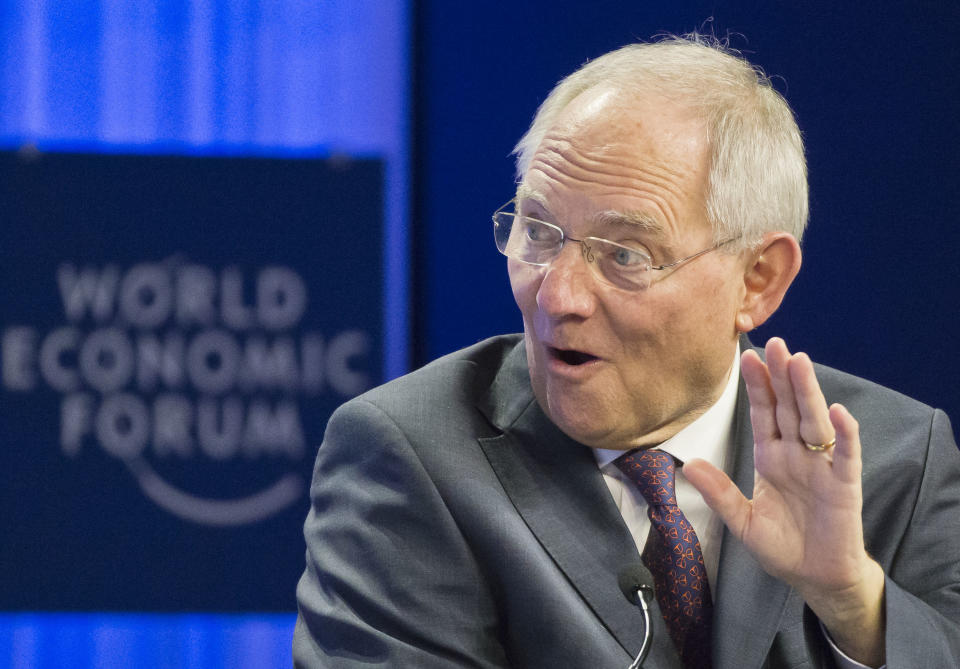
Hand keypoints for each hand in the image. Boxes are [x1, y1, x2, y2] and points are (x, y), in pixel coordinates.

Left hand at [683, 337, 884, 665]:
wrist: (814, 577)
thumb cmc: (782, 546)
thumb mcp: (742, 521)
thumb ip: (719, 493)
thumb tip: (687, 465)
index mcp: (771, 456)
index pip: (763, 412)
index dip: (757, 386)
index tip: (746, 356)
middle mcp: (796, 454)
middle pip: (788, 407)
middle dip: (781, 376)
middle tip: (774, 343)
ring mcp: (821, 467)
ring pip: (814, 421)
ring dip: (808, 392)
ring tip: (800, 362)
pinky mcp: (843, 486)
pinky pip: (845, 456)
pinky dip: (844, 434)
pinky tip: (839, 412)